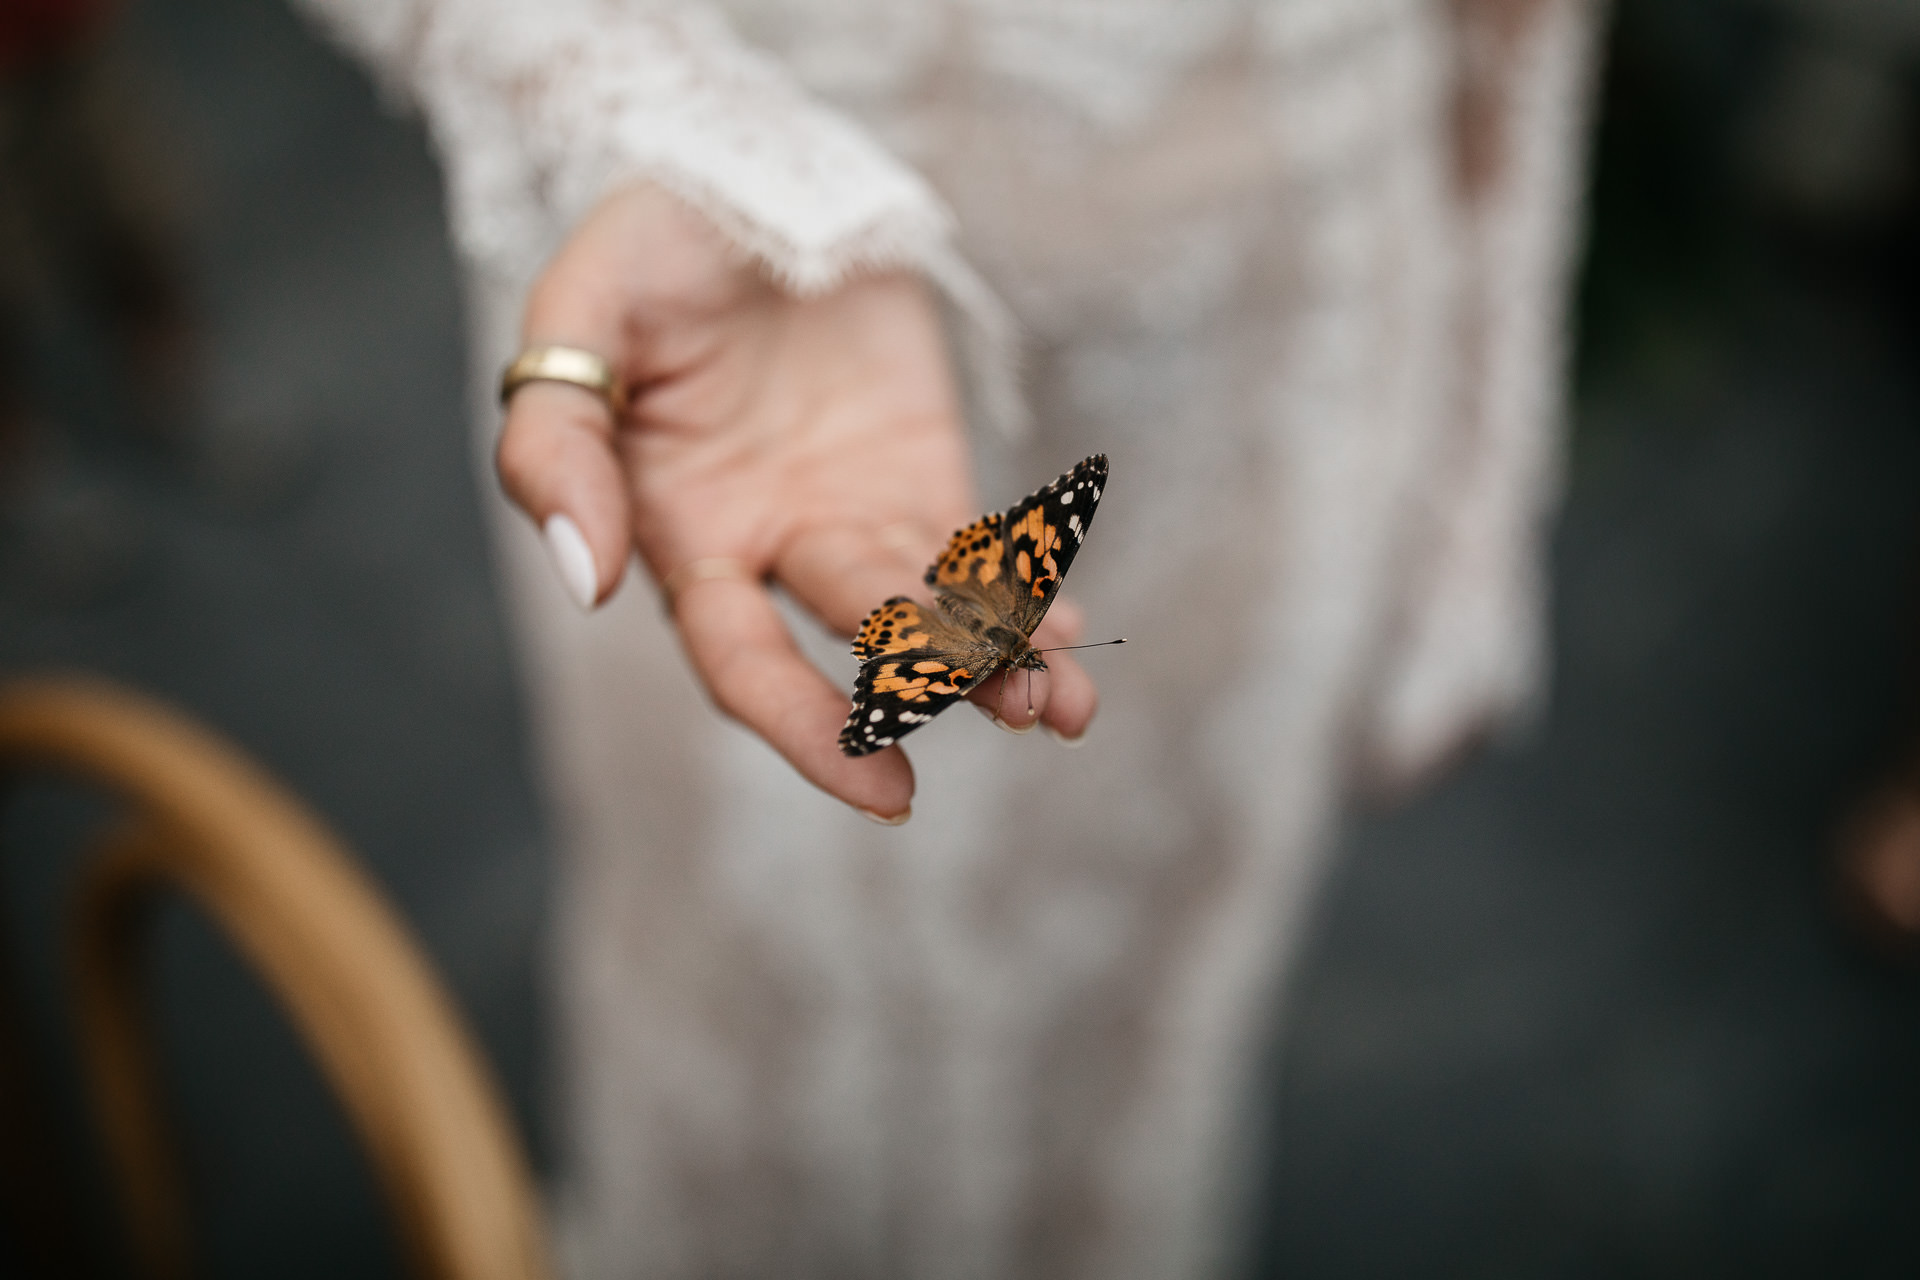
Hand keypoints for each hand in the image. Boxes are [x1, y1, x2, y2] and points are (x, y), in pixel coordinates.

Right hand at [495, 184, 1098, 820]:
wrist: (744, 168)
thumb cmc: (647, 245)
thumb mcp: (578, 317)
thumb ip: (555, 442)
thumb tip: (588, 580)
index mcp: (687, 535)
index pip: (743, 661)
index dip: (805, 729)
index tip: (883, 790)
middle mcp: (776, 546)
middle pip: (862, 641)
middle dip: (938, 677)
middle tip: (1016, 702)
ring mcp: (857, 514)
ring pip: (934, 615)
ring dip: (1002, 662)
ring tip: (1066, 699)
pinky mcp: (923, 476)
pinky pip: (978, 558)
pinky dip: (1024, 597)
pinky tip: (1067, 634)